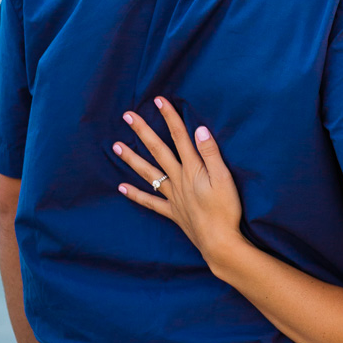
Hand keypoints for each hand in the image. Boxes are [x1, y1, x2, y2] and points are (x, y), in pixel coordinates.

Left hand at [113, 98, 246, 275]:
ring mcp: (172, 196)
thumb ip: (211, 153)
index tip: (158, 100)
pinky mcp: (172, 212)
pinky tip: (122, 188)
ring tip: (116, 146)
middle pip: (158, 150)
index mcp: (192, 169)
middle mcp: (178, 180)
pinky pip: (150, 202)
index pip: (179, 136)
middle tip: (127, 116)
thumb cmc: (226, 210)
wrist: (219, 243)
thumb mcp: (224, 178)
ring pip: (148, 173)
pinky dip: (135, 195)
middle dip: (143, 131)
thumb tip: (199, 129)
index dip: (169, 117)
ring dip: (132, 159)